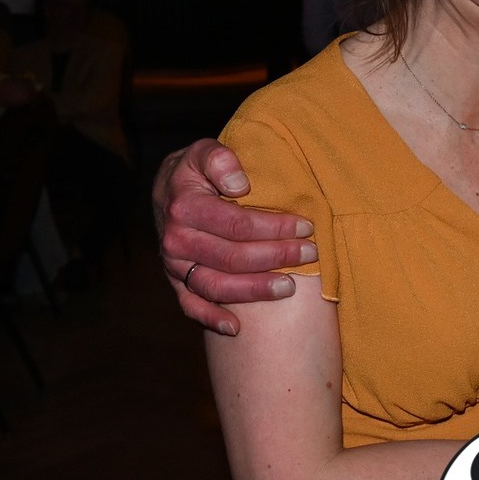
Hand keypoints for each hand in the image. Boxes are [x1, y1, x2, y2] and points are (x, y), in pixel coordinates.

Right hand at [156, 138, 312, 334]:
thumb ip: (220, 159)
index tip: (306, 227)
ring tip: (289, 287)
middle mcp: (175, 240)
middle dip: (276, 257)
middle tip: (310, 254)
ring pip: (216, 285)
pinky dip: (211, 319)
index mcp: (184, 208)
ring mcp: (174, 265)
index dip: (273, 228)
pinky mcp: (176, 281)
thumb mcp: (204, 151)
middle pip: (231, 257)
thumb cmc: (197, 170)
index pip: (236, 224)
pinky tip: (236, 328)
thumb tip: (240, 185)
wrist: (168, 189)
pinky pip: (190, 306)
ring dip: (254, 290)